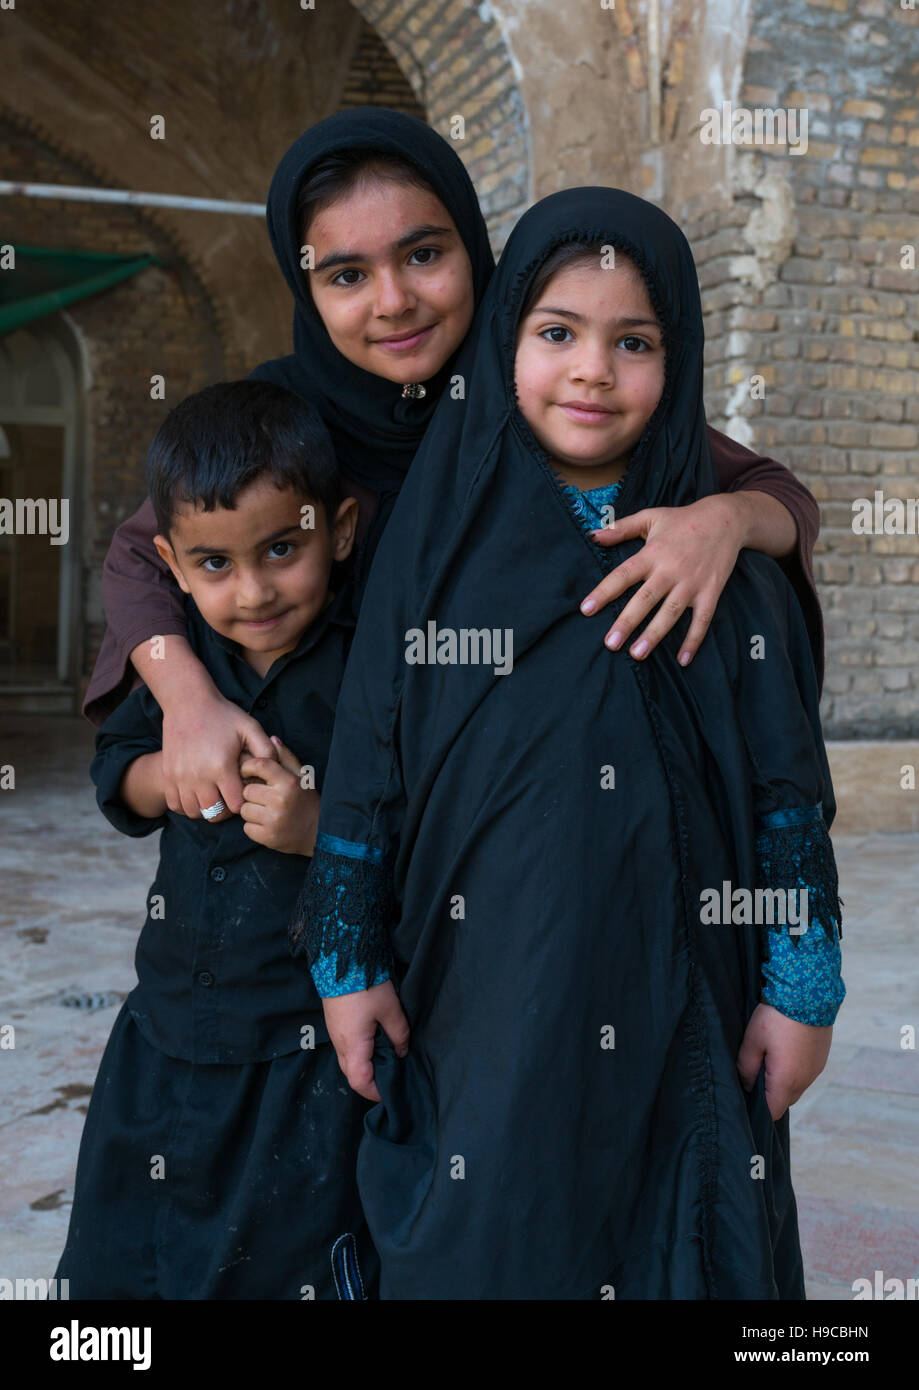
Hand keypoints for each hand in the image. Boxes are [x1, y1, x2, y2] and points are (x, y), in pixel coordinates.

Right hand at [161, 688, 275, 820]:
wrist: (187, 701)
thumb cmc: (222, 715)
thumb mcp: (250, 727)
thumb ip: (266, 750)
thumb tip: (274, 770)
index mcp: (221, 767)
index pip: (235, 806)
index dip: (243, 803)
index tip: (244, 792)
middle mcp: (198, 776)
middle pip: (214, 814)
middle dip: (226, 811)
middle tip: (230, 798)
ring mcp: (180, 777)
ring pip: (194, 812)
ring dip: (206, 809)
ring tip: (214, 796)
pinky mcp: (168, 775)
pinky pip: (176, 805)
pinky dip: (186, 806)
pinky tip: (197, 794)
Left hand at [239, 736, 318, 854]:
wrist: (318, 834)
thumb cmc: (307, 801)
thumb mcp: (302, 777)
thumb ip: (286, 758)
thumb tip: (272, 738)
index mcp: (290, 783)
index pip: (260, 765)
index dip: (248, 766)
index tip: (247, 771)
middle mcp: (281, 801)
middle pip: (247, 790)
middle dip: (252, 794)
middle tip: (263, 798)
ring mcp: (274, 821)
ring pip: (244, 810)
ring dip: (251, 811)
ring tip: (266, 812)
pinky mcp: (268, 838)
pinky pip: (247, 828)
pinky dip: (253, 827)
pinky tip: (267, 825)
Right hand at [322, 981, 410, 1101]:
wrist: (340, 959)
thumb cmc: (366, 986)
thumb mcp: (390, 1010)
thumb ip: (399, 1034)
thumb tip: (401, 1052)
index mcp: (353, 1045)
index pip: (360, 1082)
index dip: (375, 1092)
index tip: (390, 1092)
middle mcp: (340, 1044)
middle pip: (352, 1074)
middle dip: (371, 1081)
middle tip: (392, 1076)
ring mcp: (334, 1033)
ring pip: (348, 1061)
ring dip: (365, 1066)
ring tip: (386, 1059)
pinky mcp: (335, 1023)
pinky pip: (346, 1048)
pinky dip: (359, 1053)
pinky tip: (375, 1042)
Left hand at [579, 494, 744, 665]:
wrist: (726, 520)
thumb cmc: (683, 520)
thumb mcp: (650, 517)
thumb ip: (621, 528)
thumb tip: (593, 535)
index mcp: (652, 553)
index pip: (623, 575)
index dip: (604, 592)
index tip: (586, 610)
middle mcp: (671, 570)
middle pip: (645, 599)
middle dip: (627, 622)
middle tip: (610, 644)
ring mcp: (692, 583)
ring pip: (670, 613)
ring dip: (654, 635)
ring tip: (637, 654)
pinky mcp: (711, 592)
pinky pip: (702, 620)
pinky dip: (694, 640)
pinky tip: (683, 660)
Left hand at [737, 1002, 831, 1120]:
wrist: (808, 992)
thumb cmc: (777, 1017)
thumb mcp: (753, 1041)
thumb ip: (746, 1067)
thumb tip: (746, 1084)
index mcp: (787, 1080)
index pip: (773, 1111)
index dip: (758, 1109)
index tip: (747, 1096)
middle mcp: (806, 1080)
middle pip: (785, 1100)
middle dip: (770, 1094)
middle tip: (754, 1072)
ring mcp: (816, 1069)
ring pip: (796, 1086)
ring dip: (783, 1080)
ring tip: (769, 1058)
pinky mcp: (821, 1057)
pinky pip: (806, 1073)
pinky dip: (794, 1069)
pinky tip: (784, 1050)